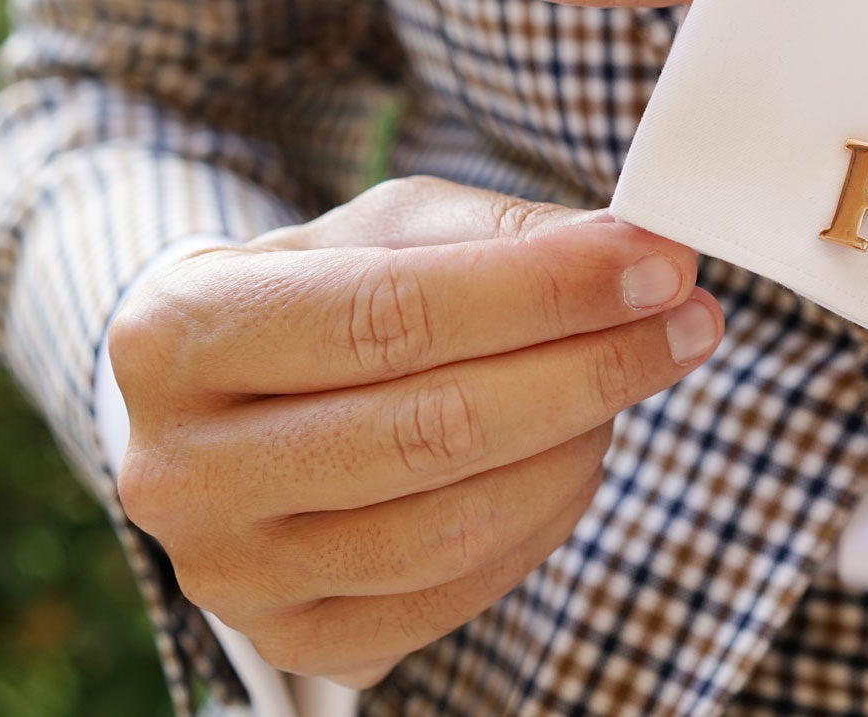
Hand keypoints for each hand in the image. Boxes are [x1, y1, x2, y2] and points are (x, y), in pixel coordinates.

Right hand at [106, 177, 720, 685]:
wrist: (235, 398)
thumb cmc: (325, 293)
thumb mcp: (387, 228)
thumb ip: (503, 234)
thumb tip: (635, 253)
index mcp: (180, 334)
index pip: (393, 315)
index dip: (546, 292)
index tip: (657, 264)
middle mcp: (180, 468)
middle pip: (432, 428)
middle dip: (591, 367)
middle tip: (687, 321)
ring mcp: (233, 572)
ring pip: (456, 524)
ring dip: (581, 444)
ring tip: (635, 377)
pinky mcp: (298, 639)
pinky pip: (460, 591)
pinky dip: (547, 518)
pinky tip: (577, 451)